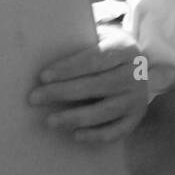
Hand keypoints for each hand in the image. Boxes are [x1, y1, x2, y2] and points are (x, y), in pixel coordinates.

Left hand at [28, 24, 149, 141]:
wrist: (140, 67)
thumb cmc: (107, 52)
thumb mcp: (101, 39)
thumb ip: (81, 44)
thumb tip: (43, 51)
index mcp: (126, 49)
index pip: (96, 59)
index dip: (69, 68)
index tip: (43, 76)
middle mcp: (136, 74)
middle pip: (98, 85)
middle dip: (63, 92)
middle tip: (34, 98)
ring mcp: (137, 98)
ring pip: (105, 111)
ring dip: (75, 117)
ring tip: (50, 121)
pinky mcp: (136, 117)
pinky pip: (116, 131)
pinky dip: (95, 135)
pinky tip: (75, 134)